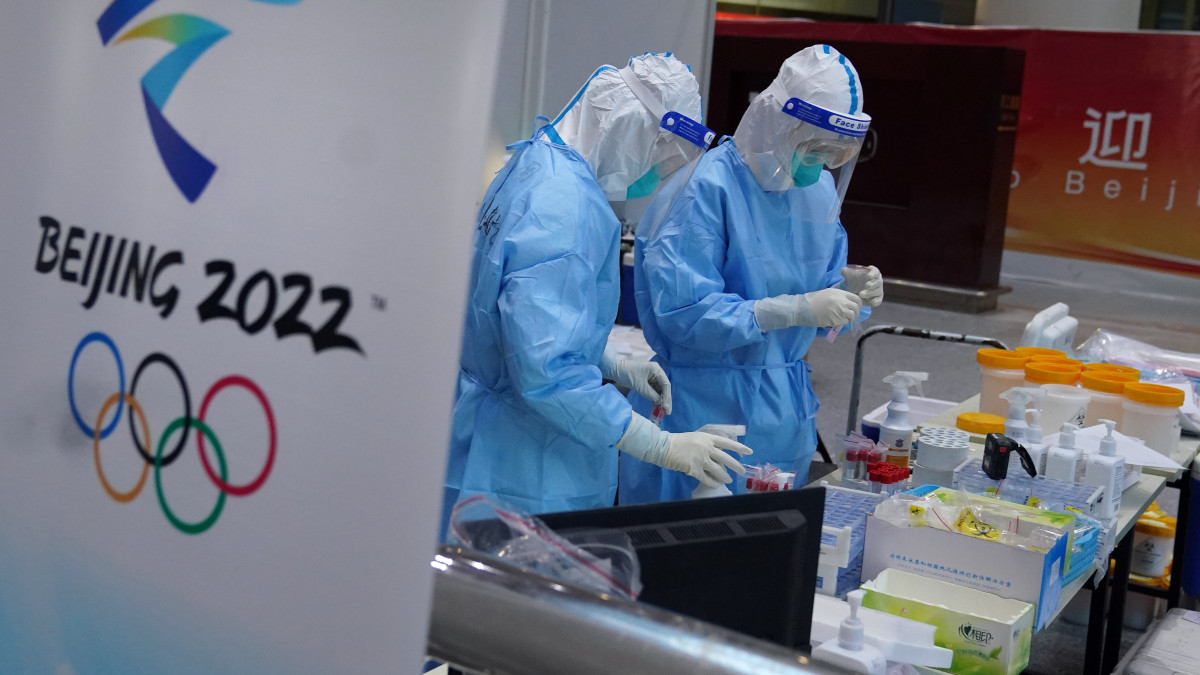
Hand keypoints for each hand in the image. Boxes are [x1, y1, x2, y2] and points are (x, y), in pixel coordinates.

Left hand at [603, 358, 671, 413]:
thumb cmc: (628, 375)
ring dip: (660, 401)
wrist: (616, 370)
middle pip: (664, 389)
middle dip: (665, 400)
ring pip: (659, 392)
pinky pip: (653, 392)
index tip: (666, 408)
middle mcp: (657, 374)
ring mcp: (652, 378)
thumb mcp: (640, 386)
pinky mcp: (648, 383)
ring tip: (660, 412)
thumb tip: (660, 403)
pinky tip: (655, 408)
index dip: (667, 397)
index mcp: (657, 370)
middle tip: (667, 412)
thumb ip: (651, 395)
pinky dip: (654, 400)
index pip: (666, 385)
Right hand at [617, 414, 751, 487]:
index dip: (739, 448)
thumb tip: (719, 456)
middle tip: (742, 471)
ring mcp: (701, 459)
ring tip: (728, 480)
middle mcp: (707, 448)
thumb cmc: (678, 441)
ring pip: (718, 470)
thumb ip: (708, 444)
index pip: (727, 443)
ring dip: (725, 476)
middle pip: (726, 458)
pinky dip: (713, 482)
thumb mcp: (696, 437)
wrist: (663, 446)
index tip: (749, 452)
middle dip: (736, 466)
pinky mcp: (694, 469)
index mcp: (707, 438)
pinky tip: (716, 484)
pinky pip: (707, 479)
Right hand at [754, 288, 861, 330]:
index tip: (855, 309)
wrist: (803, 307)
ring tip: (841, 320)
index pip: (857, 299)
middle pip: (856, 309)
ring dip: (848, 319)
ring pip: (851, 317)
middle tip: (851, 317)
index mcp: (839, 293)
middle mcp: (841, 301)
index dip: (858, 305)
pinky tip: (834, 321)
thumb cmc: (813, 300)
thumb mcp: (827, 293)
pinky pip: (843, 322)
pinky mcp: (835, 319)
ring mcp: (839, 310)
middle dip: (855, 314)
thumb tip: (848, 303)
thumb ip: (839, 297)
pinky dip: (841, 323)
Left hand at [841, 265, 882, 306]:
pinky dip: (874, 301)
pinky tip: (869, 302)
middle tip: (866, 285)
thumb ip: (846, 273)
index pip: (876, 272)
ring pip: (878, 291)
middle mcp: (878, 281)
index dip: (874, 273)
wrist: (853, 292)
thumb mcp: (849, 277)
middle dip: (872, 284)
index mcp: (873, 273)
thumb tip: (843, 270)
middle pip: (878, 282)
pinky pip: (878, 301)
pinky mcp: (878, 299)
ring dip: (870, 293)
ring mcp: (879, 290)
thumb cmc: (854, 282)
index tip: (869, 276)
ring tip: (861, 294)